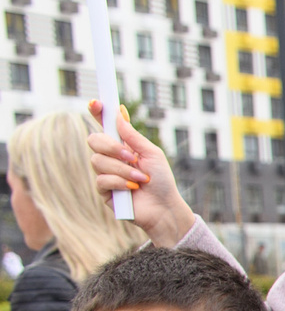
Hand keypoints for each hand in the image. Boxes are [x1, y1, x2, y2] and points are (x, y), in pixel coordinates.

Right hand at [84, 100, 194, 245]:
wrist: (164, 208)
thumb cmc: (162, 181)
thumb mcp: (152, 154)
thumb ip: (133, 136)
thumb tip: (118, 113)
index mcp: (123, 146)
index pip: (105, 126)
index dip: (98, 113)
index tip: (96, 102)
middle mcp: (111, 157)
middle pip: (94, 140)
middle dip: (111, 147)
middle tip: (130, 156)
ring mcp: (105, 173)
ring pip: (97, 161)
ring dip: (122, 170)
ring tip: (141, 178)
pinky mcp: (103, 190)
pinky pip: (101, 180)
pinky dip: (119, 182)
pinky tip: (133, 188)